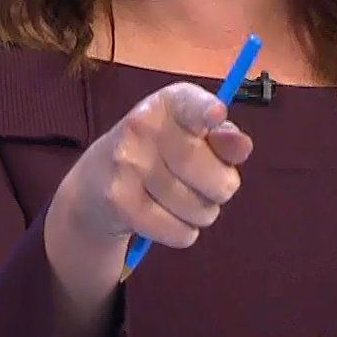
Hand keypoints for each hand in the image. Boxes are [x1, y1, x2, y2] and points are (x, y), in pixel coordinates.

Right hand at [52, 81, 254, 252]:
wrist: (94, 183)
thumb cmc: (158, 153)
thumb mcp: (189, 135)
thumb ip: (221, 139)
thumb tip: (243, 146)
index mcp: (167, 104)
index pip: (190, 103)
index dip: (206, 110)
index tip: (217, 115)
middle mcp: (142, 126)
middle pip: (211, 172)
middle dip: (224, 188)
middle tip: (212, 188)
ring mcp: (127, 163)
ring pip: (199, 208)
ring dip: (203, 213)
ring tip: (185, 202)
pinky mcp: (119, 200)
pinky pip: (179, 231)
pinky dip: (184, 233)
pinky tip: (169, 219)